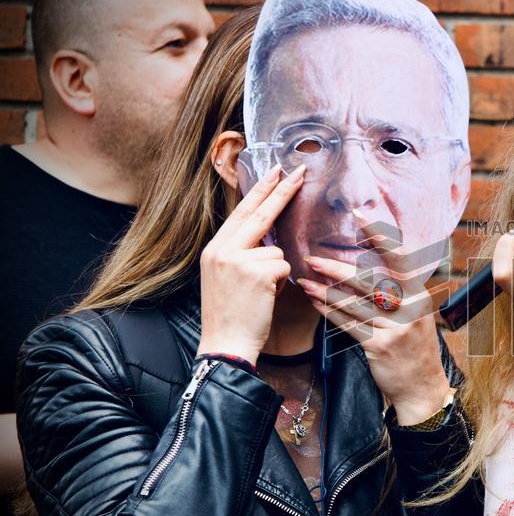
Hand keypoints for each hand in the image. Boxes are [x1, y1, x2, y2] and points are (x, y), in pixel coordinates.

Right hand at [196, 164, 303, 365]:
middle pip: (259, 213)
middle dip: (281, 191)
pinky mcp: (256, 272)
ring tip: (260, 293)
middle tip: (298, 170)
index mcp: (213, 249)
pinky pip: (284, 266)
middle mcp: (221, 249)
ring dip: (277, 271)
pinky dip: (282, 283)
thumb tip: (267, 236)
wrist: (225, 344)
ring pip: (277, 250)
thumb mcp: (225, 277)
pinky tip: (266, 297)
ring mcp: (237, 260)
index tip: (274, 172)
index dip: (260, 191)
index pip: (241, 212)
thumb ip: (240, 253)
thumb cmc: (231, 315)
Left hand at [297, 210, 449, 425]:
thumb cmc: (416, 349)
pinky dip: (330, 313)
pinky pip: (349, 325)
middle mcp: (410, 308)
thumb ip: (399, 293)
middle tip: (312, 258)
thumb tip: (370, 268)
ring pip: (354, 303)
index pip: (399, 257)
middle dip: (337, 269)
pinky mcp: (379, 347)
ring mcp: (395, 329)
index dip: (380, 235)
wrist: (423, 389)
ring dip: (325, 291)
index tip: (361, 213)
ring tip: (305, 282)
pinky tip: (316, 304)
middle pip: (369, 280)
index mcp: (419, 295)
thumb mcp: (416, 316)